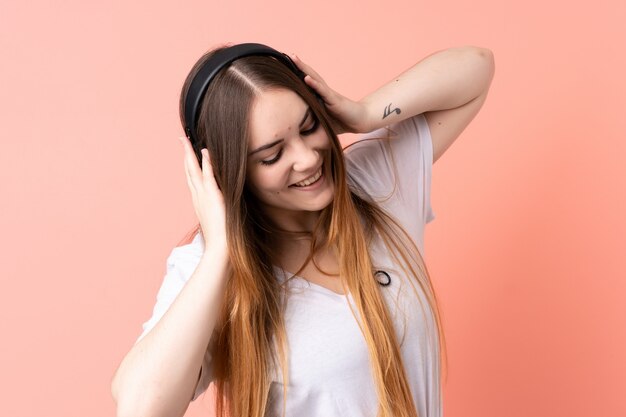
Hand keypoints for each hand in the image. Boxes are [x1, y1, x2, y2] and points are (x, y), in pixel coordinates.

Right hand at [178, 136, 227, 250]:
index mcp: (199, 201)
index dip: (189, 164)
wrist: (220, 247)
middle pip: (189, 171)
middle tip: (182, 139)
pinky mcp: (213, 196)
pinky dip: (206, 163)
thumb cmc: (221, 235)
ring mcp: (204, 196)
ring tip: (186, 140)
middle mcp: (198, 196)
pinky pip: (208, 176)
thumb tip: (220, 204)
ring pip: (194, 170)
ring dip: (190, 154)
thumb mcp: (217, 217)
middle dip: (185, 154)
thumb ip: (216, 208)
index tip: (187, 153)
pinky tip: (204, 152)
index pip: (192, 178)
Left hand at [290, 54, 369, 134]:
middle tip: (284, 54)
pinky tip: (306, 78)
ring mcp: (328, 94)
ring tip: (293, 58)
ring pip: (314, 78)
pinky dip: (314, 84)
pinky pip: (323, 91)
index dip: (295, 74)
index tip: (282, 66)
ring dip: (303, 68)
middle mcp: (322, 92)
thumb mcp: (320, 123)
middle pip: (308, 75)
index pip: (304, 83)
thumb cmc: (341, 122)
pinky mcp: (335, 100)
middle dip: (296, 65)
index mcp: (318, 96)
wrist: (359, 122)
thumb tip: (293, 132)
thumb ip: (309, 125)